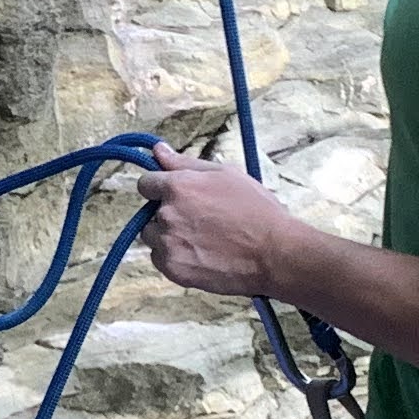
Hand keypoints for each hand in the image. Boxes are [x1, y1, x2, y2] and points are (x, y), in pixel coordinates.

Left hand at [132, 146, 311, 299]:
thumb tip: (158, 149)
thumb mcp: (226, 174)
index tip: (176, 195)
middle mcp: (167, 214)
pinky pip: (161, 259)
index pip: (145, 184)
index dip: (160, 188)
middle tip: (199, 220)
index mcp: (177, 187)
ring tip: (201, 239)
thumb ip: (185, 162)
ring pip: (153, 237)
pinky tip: (201, 254)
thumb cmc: (256, 210)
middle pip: (150, 212)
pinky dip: (175, 257)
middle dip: (169, 214)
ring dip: (169, 236)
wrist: (273, 253)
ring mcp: (168, 244)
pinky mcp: (173, 269)